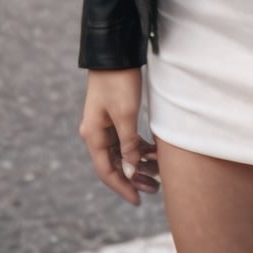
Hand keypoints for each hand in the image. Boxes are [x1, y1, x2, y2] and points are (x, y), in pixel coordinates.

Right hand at [79, 68, 158, 204]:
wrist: (115, 52)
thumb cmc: (119, 82)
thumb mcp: (126, 114)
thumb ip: (128, 144)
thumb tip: (131, 169)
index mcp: (93, 135)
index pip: (107, 171)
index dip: (123, 187)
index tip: (138, 200)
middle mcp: (96, 132)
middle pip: (115, 163)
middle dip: (134, 178)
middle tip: (155, 189)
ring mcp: (104, 123)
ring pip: (122, 152)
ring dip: (139, 163)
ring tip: (159, 173)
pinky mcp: (114, 114)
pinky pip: (126, 138)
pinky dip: (140, 147)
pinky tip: (155, 152)